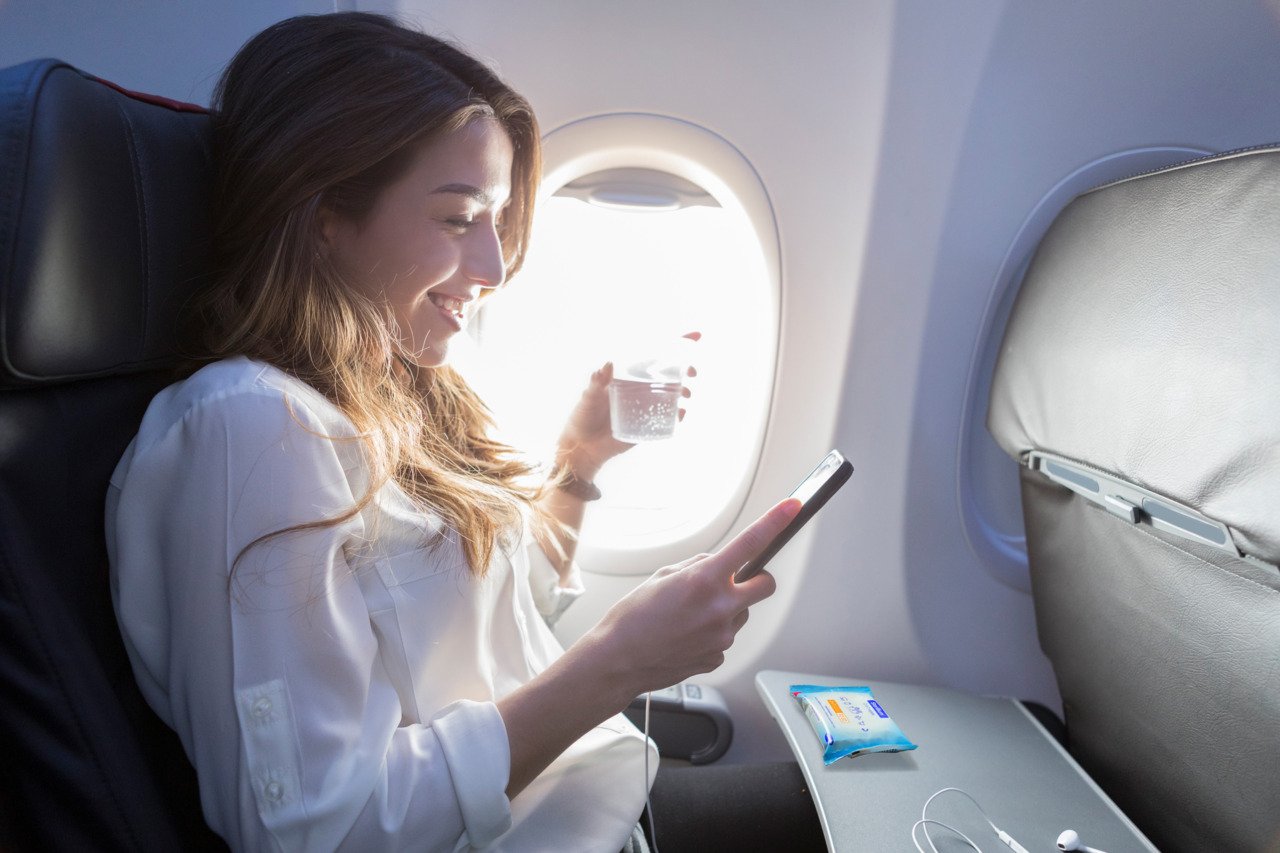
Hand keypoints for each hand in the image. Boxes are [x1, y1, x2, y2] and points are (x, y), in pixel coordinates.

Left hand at [555, 331, 699, 479]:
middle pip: (669, 374)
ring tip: (685, 394)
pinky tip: (681, 413)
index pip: (653, 356)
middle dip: (686, 369)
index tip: (696, 335)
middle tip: (692, 372)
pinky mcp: (647, 425)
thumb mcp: (588, 398)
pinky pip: (666, 418)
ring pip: (672, 394)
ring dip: (683, 391)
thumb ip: (596, 383)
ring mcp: (645, 406)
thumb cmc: (583, 417)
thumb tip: (606, 365)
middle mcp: (639, 389)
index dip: (676, 344)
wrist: (582, 447)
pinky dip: (677, 415)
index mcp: (628, 376)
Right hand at [586, 497, 802, 698]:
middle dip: (756, 580)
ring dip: (727, 608)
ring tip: (690, 616)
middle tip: (734, 582)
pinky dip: (712, 633)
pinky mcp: (719, 657)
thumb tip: (718, 564)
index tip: (791, 507)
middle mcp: (720, 608)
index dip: (775, 522)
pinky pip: (725, 636)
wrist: (618, 661)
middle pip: (766, 586)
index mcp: (704, 580)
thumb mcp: (663, 576)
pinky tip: (686, 635)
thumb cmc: (632, 618)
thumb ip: (698, 567)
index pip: (750, 544)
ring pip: (741, 612)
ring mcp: (722, 636)